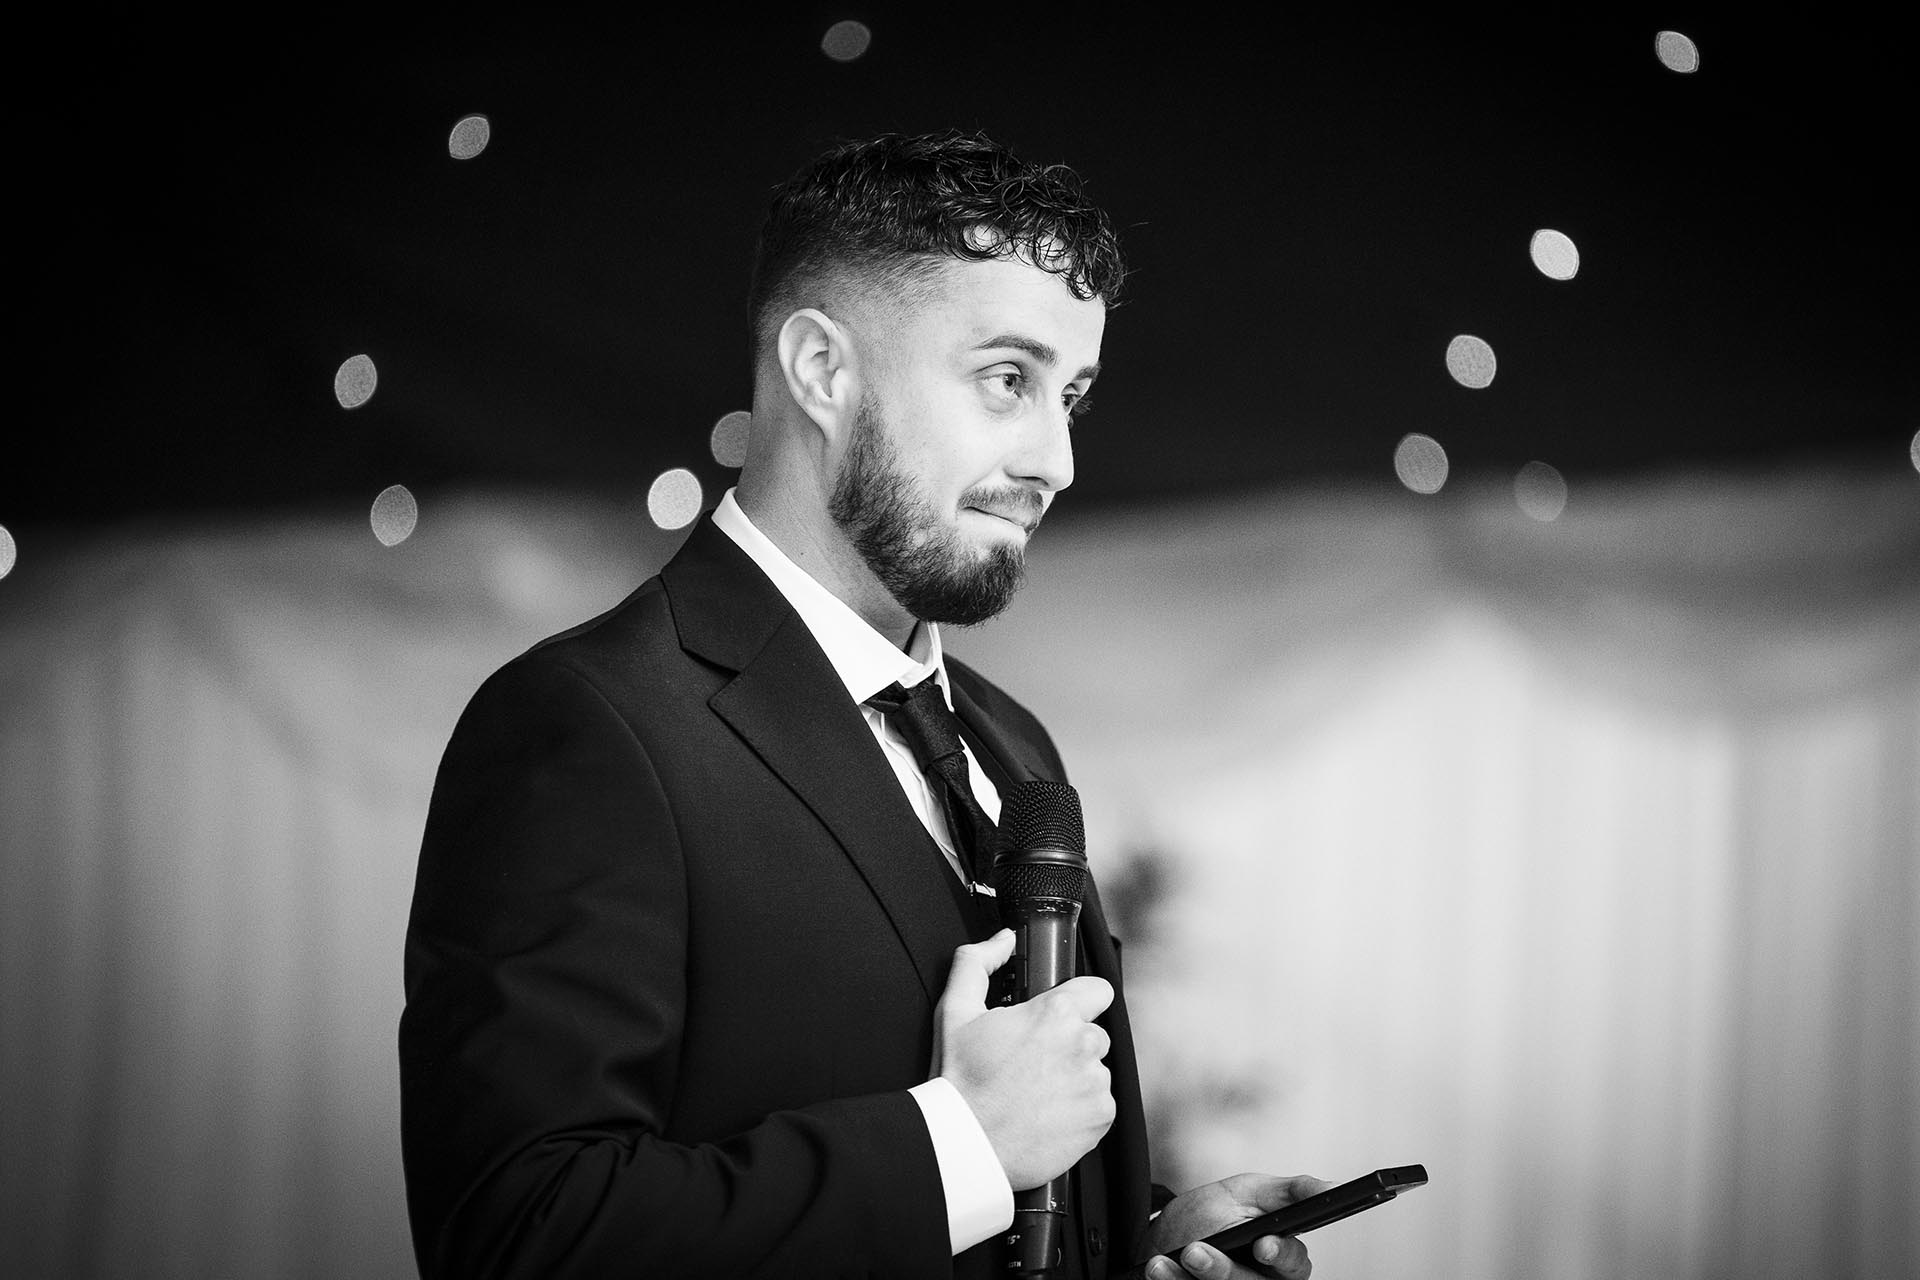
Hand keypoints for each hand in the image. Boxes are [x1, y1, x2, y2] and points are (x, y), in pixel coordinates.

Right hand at [930, 929, 1116, 1189]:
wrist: (965, 1144)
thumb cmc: (960, 1079)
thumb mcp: (955, 1011)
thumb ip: (977, 962)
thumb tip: (1004, 939)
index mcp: (1055, 1013)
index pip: (1098, 991)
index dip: (1079, 1002)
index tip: (1061, 1017)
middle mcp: (1082, 1044)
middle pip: (1093, 1035)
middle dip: (1070, 1045)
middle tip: (1034, 1064)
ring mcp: (1095, 1083)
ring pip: (1096, 1072)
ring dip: (1075, 1079)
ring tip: (1037, 1094)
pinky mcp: (1101, 1118)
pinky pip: (1100, 1106)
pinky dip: (1081, 1111)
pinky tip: (1048, 1115)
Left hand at [1139, 1173, 1332, 1279]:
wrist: (1168, 1233)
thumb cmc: (1215, 1213)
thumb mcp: (1251, 1192)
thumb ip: (1290, 1191)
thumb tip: (1332, 1188)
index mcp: (1280, 1258)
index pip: (1295, 1265)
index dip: (1282, 1256)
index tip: (1263, 1244)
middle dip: (1225, 1270)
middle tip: (1196, 1251)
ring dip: (1195, 1277)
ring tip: (1175, 1257)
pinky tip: (1160, 1266)